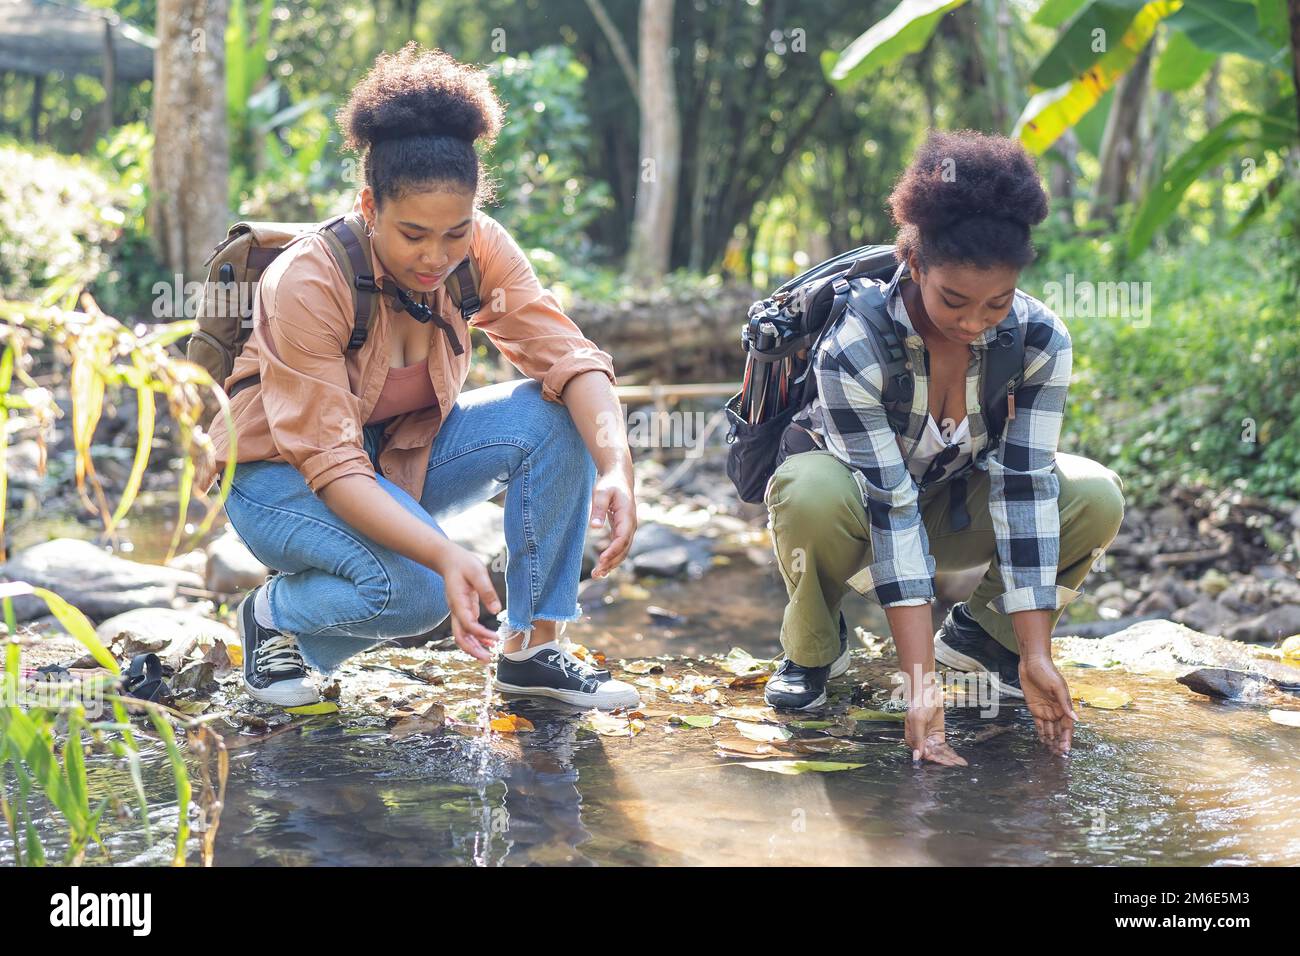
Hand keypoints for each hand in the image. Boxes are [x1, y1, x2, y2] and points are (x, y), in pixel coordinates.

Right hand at [432, 543, 501, 661]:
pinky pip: (469, 630)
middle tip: (488, 660)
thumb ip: (486, 590)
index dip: (481, 634)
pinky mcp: (464, 611)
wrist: (449, 559)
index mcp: (458, 602)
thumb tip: (497, 610)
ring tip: (489, 657)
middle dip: (473, 650)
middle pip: (461, 637)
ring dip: (475, 648)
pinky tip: (489, 643)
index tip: (496, 638)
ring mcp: (459, 612)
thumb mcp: (477, 572)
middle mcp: (456, 610)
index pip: (468, 624)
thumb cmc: (463, 564)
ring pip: (463, 636)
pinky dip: (477, 638)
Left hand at [589, 468, 635, 578]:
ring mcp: (628, 529)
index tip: (602, 560)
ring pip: (623, 551)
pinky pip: (619, 548)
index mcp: (627, 516)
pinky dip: (612, 558)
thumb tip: (594, 527)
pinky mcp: (622, 530)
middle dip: (611, 563)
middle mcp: (631, 525)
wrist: (619, 478)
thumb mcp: (601, 492)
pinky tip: (602, 568)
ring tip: (597, 575)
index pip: (622, 538)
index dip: (613, 551)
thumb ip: (598, 508)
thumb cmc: (609, 484)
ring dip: (612, 564)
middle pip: (624, 549)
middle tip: (596, 573)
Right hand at [904, 701, 967, 766]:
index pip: (922, 753)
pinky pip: (944, 748)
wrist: (929, 693)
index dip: (933, 758)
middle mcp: (920, 741)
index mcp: (912, 739)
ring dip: (949, 758)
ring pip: (939, 753)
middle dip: (943, 760)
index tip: (943, 762)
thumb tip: (916, 756)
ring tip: (960, 763)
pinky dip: (950, 753)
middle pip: (932, 754)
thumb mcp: (917, 720)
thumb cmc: (919, 704)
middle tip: (954, 764)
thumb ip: (918, 739)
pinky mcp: (938, 736)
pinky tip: (958, 759)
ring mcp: (930, 739)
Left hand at [1019, 654, 1078, 754]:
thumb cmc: (1048, 672)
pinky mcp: (1034, 709)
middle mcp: (1056, 710)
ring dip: (1050, 740)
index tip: (1066, 749)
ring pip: (1049, 729)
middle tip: (1058, 755)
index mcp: (1064, 706)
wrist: (1032, 663)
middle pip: (1059, 730)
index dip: (1067, 738)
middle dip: (1059, 742)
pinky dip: (1041, 733)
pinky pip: (1039, 724)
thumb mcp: (1057, 686)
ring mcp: (1045, 710)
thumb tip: (1075, 718)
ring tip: (1051, 752)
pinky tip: (1043, 742)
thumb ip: (1065, 703)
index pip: (1067, 726)